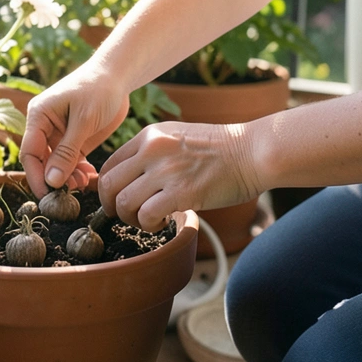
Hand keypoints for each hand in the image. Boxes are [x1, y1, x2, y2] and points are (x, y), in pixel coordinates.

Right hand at [21, 66, 129, 197]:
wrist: (118, 75)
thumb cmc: (98, 89)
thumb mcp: (84, 120)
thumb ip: (67, 151)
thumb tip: (52, 181)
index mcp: (39, 116)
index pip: (29, 152)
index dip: (36, 176)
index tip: (48, 196)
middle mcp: (45, 127)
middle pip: (41, 161)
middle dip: (54, 179)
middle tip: (70, 194)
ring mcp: (60, 134)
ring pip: (57, 165)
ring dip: (68, 177)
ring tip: (83, 184)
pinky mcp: (75, 140)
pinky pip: (71, 161)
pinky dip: (78, 171)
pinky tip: (89, 177)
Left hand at [99, 121, 260, 231]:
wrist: (253, 151)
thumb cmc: (221, 149)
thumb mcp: (178, 137)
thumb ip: (152, 152)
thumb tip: (130, 177)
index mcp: (149, 136)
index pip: (109, 165)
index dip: (108, 189)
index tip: (118, 200)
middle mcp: (152, 150)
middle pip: (108, 185)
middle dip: (112, 207)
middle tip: (128, 215)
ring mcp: (166, 170)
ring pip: (123, 202)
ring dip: (131, 219)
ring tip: (150, 219)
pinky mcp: (182, 192)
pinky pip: (146, 215)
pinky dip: (149, 225)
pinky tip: (164, 222)